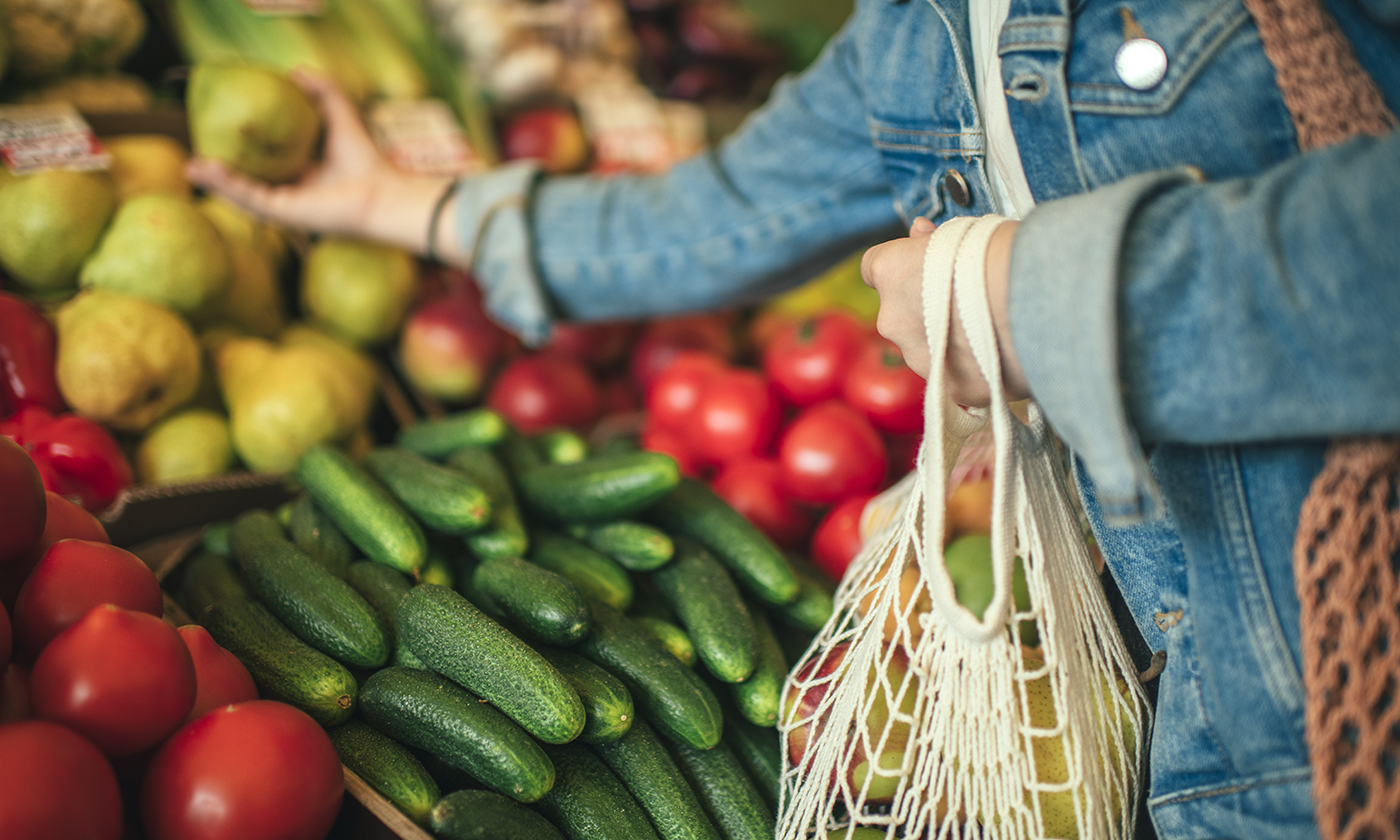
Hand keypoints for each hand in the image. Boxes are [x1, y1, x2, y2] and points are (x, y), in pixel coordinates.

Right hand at [185, 70, 457, 256]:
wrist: (380, 193)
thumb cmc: (365, 160)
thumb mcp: (340, 115)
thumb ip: (322, 91)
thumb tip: (295, 70)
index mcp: (300, 173)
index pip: (263, 162)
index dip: (239, 149)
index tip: (215, 131)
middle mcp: (289, 191)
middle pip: (246, 180)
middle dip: (218, 171)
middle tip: (194, 152)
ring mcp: (284, 205)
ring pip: (241, 193)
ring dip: (215, 180)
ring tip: (191, 165)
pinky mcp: (283, 214)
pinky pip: (248, 198)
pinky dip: (227, 186)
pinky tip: (207, 170)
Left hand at [860, 217, 1028, 406]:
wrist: (1038, 303)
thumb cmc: (1003, 256)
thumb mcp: (963, 232)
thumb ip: (931, 241)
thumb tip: (920, 233)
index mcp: (891, 272)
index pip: (875, 268)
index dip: (900, 268)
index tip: (920, 266)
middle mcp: (893, 319)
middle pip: (902, 313)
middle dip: (927, 309)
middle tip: (970, 300)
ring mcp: (919, 359)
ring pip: (927, 349)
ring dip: (950, 341)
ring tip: (993, 328)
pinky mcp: (951, 389)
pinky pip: (957, 377)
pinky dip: (974, 368)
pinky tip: (1003, 353)